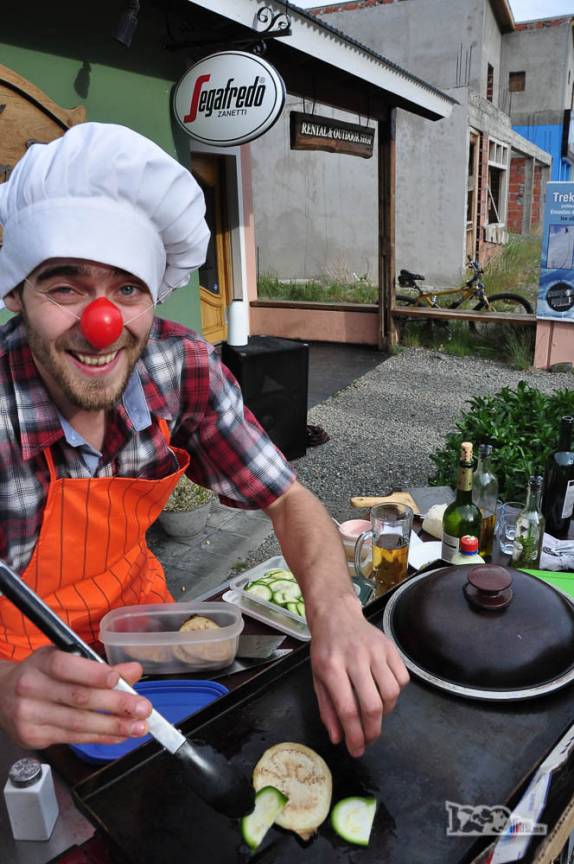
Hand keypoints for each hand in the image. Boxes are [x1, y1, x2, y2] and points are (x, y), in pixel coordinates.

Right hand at [0, 647, 151, 748]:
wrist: (2, 695)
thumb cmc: (41, 673)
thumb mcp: (65, 660)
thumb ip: (99, 667)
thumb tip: (133, 671)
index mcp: (41, 663)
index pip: (65, 667)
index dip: (92, 674)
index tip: (117, 679)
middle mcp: (31, 688)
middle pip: (77, 699)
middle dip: (115, 705)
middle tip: (142, 708)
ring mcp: (30, 716)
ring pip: (77, 723)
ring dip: (113, 726)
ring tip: (138, 727)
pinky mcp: (33, 737)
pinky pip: (72, 738)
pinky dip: (99, 737)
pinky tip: (118, 735)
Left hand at [309, 596, 408, 757]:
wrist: (336, 615)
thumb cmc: (325, 649)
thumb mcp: (317, 678)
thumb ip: (327, 709)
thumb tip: (339, 739)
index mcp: (332, 667)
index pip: (347, 708)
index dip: (354, 735)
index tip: (356, 751)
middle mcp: (355, 658)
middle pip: (372, 704)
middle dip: (373, 730)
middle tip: (369, 740)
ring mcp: (375, 651)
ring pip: (391, 693)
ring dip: (386, 712)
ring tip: (374, 712)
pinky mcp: (390, 646)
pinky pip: (402, 678)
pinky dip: (396, 692)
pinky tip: (383, 691)